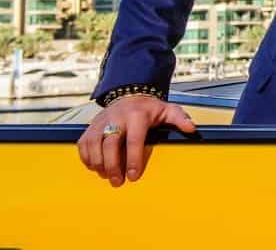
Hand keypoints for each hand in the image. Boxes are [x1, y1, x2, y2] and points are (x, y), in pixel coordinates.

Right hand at [77, 94, 195, 186]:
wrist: (130, 94)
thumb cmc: (150, 108)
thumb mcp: (168, 110)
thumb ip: (180, 119)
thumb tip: (191, 128)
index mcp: (137, 116)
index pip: (134, 140)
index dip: (133, 159)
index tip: (133, 176)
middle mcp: (117, 118)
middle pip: (110, 144)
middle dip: (112, 166)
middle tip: (117, 182)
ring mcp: (101, 121)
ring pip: (94, 145)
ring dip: (98, 164)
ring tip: (106, 176)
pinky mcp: (91, 126)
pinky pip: (83, 144)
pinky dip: (86, 157)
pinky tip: (95, 167)